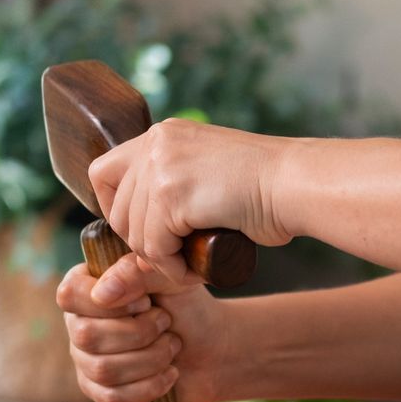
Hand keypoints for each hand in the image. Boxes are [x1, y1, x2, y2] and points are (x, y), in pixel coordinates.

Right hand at [56, 259, 232, 401]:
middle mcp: (79, 325)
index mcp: (88, 289)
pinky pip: (114, 398)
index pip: (69, 295)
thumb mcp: (168, 278)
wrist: (213, 348)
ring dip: (151, 358)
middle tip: (166, 323)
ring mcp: (87, 362)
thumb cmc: (186, 308)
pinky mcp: (102, 393)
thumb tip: (103, 294)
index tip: (145, 302)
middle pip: (86, 336)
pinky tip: (170, 374)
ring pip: (103, 369)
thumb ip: (135, 272)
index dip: (109, 304)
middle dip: (140, 332)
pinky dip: (151, 386)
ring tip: (172, 346)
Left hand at [87, 118, 293, 292]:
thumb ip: (175, 183)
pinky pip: (153, 247)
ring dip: (159, 258)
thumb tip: (141, 229)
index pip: (105, 171)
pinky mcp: (170, 194)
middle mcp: (156, 142)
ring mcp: (161, 166)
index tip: (140, 230)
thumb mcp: (209, 171)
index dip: (114, 208)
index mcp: (164, 133)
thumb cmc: (267, 188)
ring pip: (134, 232)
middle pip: (116, 207)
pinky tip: (194, 268)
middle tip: (171, 255)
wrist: (295, 184)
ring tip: (189, 263)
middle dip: (138, 240)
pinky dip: (171, 267)